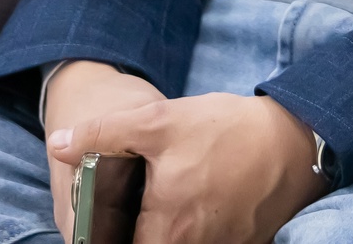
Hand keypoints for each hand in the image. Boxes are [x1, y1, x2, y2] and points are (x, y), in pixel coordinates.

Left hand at [48, 84, 324, 243]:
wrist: (293, 139)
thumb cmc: (224, 131)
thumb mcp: (157, 121)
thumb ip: (102, 134)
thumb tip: (59, 145)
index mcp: (169, 229)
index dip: (107, 240)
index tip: (101, 226)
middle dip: (133, 233)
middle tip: (126, 210)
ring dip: (163, 231)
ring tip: (156, 205)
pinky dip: (190, 232)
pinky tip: (187, 206)